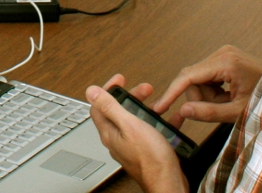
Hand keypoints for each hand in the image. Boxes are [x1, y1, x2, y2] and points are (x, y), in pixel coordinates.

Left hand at [85, 76, 188, 192]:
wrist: (168, 183)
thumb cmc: (151, 159)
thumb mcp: (129, 125)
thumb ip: (110, 107)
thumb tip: (91, 91)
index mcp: (110, 132)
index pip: (99, 106)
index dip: (107, 89)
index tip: (120, 79)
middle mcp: (118, 140)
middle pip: (119, 112)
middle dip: (131, 96)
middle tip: (145, 89)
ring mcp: (132, 146)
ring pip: (136, 121)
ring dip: (146, 109)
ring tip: (159, 104)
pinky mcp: (146, 152)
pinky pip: (151, 132)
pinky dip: (160, 123)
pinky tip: (170, 119)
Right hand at [154, 45, 261, 125]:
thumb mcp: (238, 111)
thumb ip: (209, 112)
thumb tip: (183, 111)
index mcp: (226, 62)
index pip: (188, 76)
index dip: (172, 93)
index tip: (159, 107)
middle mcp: (222, 53)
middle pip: (192, 78)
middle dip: (200, 98)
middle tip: (218, 110)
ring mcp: (224, 53)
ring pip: (199, 78)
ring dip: (208, 96)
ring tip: (228, 104)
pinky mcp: (226, 58)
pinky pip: (207, 76)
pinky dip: (213, 91)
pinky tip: (228, 96)